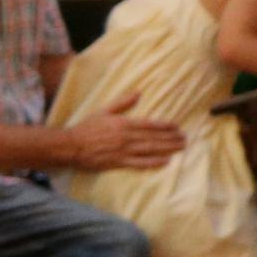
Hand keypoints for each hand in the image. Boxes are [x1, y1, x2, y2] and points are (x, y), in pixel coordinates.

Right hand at [65, 99, 184, 171]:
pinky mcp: (118, 162)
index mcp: (123, 124)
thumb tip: (138, 93)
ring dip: (168, 148)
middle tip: (185, 138)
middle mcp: (126, 137)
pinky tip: (166, 161)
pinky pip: (140, 163)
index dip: (165, 125)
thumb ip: (122, 103)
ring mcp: (123, 150)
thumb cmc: (86, 128)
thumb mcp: (103, 111)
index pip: (149, 124)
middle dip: (171, 138)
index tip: (177, 126)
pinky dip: (154, 162)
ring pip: (150, 149)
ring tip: (180, 147)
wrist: (70, 146)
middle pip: (154, 137)